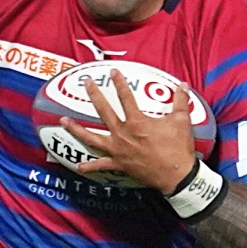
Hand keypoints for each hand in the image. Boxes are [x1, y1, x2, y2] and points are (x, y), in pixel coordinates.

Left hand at [63, 71, 195, 191]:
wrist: (176, 175)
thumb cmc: (178, 149)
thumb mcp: (181, 121)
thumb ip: (180, 101)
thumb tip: (183, 86)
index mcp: (137, 122)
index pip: (125, 97)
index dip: (119, 83)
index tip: (113, 72)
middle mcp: (123, 134)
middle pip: (104, 111)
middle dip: (95, 95)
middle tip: (87, 84)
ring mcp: (118, 150)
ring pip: (92, 138)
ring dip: (76, 129)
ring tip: (64, 121)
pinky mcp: (119, 165)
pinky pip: (101, 165)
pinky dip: (89, 166)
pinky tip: (78, 166)